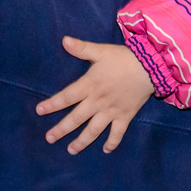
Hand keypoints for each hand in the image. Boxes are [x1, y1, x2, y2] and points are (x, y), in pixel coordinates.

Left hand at [36, 37, 154, 153]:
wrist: (151, 67)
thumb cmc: (124, 58)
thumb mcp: (101, 51)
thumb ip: (81, 48)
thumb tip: (64, 40)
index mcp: (89, 85)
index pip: (66, 97)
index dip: (52, 104)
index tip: (39, 111)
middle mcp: (97, 101)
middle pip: (76, 118)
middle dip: (61, 129)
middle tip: (49, 138)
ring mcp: (111, 111)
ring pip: (93, 130)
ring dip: (81, 141)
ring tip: (71, 150)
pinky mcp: (125, 116)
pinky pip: (117, 133)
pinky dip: (112, 142)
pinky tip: (106, 150)